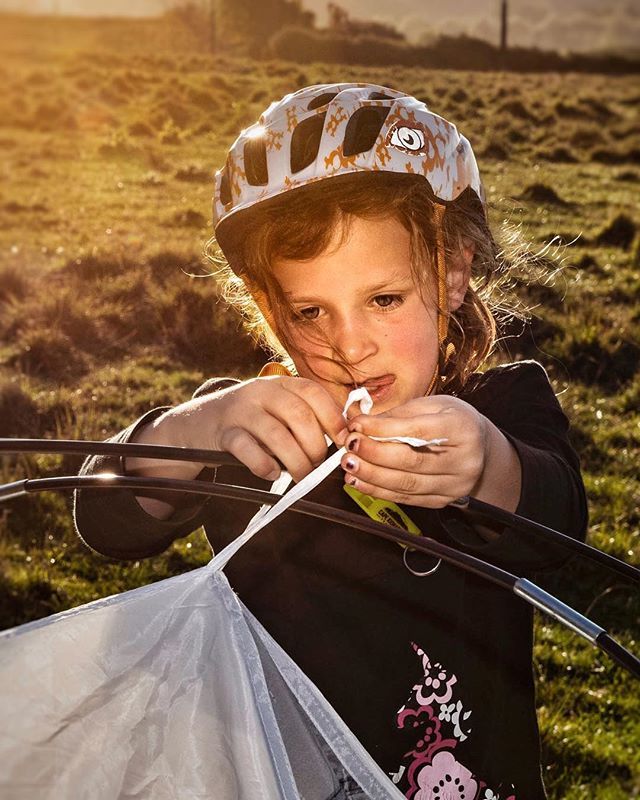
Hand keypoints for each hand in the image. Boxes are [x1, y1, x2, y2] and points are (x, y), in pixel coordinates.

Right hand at [192, 376, 347, 482]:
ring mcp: (239, 411)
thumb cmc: (250, 421)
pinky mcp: (222, 433)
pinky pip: (246, 449)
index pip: (312, 392)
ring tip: (301, 477)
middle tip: (318, 468)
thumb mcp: (276, 408)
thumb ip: (304, 417)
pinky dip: (264, 465)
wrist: (198, 423)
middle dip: (315, 446)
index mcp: (279, 384)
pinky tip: (273, 474)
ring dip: (296, 460)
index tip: (343, 441)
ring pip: (276, 434)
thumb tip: (344, 439)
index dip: (333, 417)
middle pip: (298, 415)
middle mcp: (260, 392)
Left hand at [341, 395, 502, 508]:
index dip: (383, 429)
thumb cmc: (451, 421)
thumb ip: (397, 415)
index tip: (357, 425)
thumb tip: (359, 423)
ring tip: (349, 465)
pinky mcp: (443, 500)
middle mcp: (463, 460)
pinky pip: (406, 499)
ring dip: (372, 476)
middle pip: (412, 461)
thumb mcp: (431, 406)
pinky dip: (379, 491)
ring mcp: (454, 484)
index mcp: (462, 429)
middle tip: (349, 446)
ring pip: (407, 484)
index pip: (418, 431)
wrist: (478, 447)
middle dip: (374, 454)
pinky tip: (360, 481)